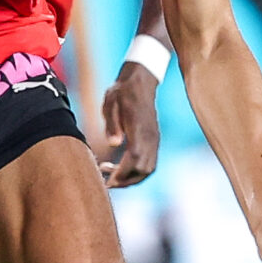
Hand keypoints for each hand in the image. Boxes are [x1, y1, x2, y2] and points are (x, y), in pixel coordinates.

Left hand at [97, 62, 162, 185]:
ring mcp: (154, 139)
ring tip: (112, 175)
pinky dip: (136, 171)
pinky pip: (149, 163)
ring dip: (132, 178)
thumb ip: (112, 124)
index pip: (134, 158)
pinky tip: (121, 166)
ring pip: (148, 169)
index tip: (108, 180)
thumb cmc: (121, 92)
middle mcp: (150, 137)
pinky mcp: (154, 140)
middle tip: (107, 181)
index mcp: (139, 128)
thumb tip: (114, 145)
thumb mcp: (110, 103)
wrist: (140, 81)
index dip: (122, 173)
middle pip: (143, 169)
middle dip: (126, 180)